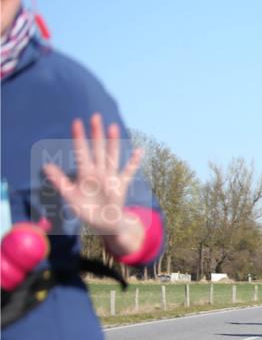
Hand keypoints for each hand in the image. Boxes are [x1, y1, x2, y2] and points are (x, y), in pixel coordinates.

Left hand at [43, 114, 144, 252]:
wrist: (103, 222)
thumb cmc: (85, 209)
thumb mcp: (69, 195)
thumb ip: (59, 180)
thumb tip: (45, 166)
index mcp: (85, 173)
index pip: (81, 152)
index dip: (79, 138)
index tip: (76, 122)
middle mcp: (98, 171)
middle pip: (97, 149)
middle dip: (96, 133)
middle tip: (95, 116)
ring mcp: (111, 176)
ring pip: (112, 155)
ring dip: (113, 142)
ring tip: (113, 127)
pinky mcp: (121, 184)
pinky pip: (129, 171)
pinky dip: (134, 161)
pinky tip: (138, 150)